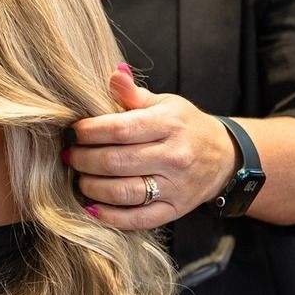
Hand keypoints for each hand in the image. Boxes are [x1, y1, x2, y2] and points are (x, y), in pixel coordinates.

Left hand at [66, 68, 235, 228]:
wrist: (224, 158)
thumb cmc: (185, 126)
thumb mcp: (165, 103)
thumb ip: (134, 94)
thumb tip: (113, 74)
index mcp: (170, 125)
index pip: (121, 129)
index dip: (90, 131)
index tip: (74, 131)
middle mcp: (174, 157)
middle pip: (116, 162)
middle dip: (84, 159)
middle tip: (71, 155)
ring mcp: (175, 187)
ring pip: (122, 192)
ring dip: (91, 187)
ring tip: (79, 178)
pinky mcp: (173, 210)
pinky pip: (136, 219)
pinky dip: (109, 216)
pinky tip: (92, 206)